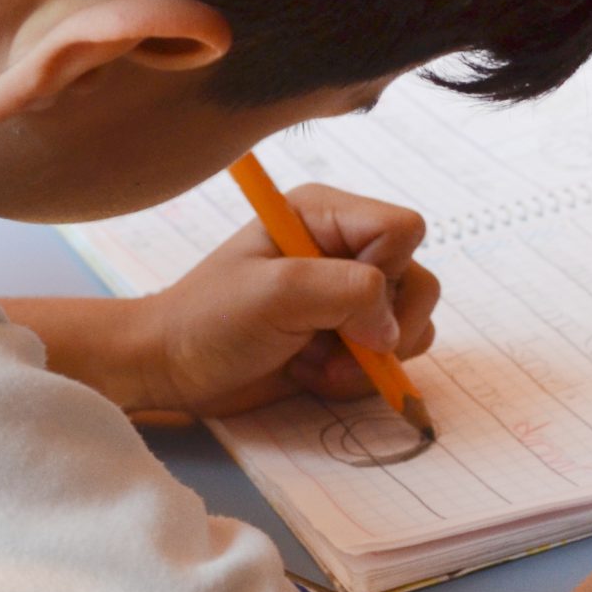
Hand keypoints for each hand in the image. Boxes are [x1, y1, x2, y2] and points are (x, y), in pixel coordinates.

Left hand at [138, 185, 439, 418]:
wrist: (173, 368)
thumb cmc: (212, 321)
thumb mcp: (277, 293)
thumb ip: (349, 293)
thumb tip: (393, 328)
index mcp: (325, 214)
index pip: (405, 229)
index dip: (385, 272)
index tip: (337, 303)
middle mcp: (343, 248)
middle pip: (418, 281)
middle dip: (383, 327)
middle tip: (333, 344)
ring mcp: (346, 294)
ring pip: (411, 324)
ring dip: (369, 359)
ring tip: (315, 362)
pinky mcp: (345, 335)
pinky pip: (389, 358)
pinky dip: (357, 377)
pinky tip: (311, 372)